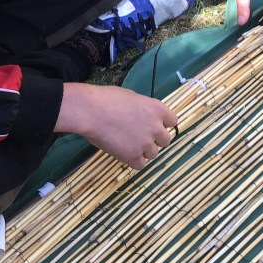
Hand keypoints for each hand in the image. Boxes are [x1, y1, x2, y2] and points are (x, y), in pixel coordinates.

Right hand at [56, 83, 176, 168]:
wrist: (90, 111)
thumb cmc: (107, 98)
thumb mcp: (132, 97)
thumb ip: (143, 108)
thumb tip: (143, 116)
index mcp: (158, 109)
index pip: (173, 121)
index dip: (163, 124)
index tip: (153, 125)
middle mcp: (156, 127)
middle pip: (166, 140)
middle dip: (154, 139)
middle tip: (139, 135)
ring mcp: (146, 144)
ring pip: (153, 154)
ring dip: (144, 150)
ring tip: (127, 143)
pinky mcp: (133, 157)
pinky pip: (141, 164)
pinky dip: (133, 160)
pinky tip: (123, 152)